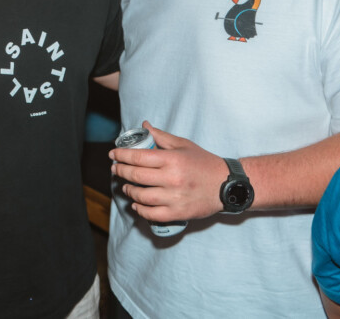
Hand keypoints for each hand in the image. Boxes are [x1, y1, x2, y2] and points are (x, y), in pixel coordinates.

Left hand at [108, 121, 228, 221]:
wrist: (226, 185)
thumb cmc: (204, 162)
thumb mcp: (183, 145)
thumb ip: (161, 136)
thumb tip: (144, 125)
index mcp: (172, 159)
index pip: (138, 157)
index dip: (121, 155)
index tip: (113, 155)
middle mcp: (172, 178)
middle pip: (136, 176)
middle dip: (120, 171)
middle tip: (115, 169)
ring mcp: (174, 198)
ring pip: (141, 196)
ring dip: (129, 190)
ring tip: (125, 186)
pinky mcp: (178, 213)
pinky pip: (152, 214)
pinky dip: (140, 210)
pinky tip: (136, 204)